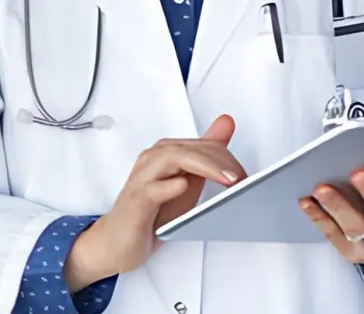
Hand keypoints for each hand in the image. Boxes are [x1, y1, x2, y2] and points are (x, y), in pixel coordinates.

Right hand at [64, 116, 243, 291]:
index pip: (201, 145)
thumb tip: (227, 123)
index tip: (246, 176)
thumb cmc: (151, 212)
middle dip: (219, 161)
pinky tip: (182, 186)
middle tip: (241, 178)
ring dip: (202, 166)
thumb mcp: (187, 182)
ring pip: (171, 159)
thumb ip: (206, 155)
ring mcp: (143, 179)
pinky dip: (168, 186)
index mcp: (166, 154)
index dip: (227, 157)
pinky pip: (151, 189)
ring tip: (226, 179)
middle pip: (189, 149)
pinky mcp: (136, 201)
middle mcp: (153, 160)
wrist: (117, 241)